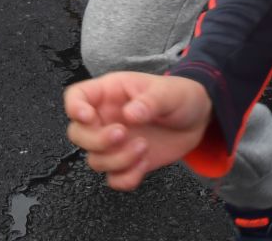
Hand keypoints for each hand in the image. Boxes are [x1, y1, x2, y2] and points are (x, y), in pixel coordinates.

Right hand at [66, 72, 212, 190]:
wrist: (196, 119)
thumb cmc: (178, 96)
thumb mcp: (168, 92)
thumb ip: (150, 101)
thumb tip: (130, 114)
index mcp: (109, 93)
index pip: (76, 97)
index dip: (74, 108)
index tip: (89, 118)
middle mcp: (106, 118)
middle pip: (77, 134)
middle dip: (96, 140)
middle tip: (122, 134)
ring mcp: (114, 143)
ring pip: (95, 160)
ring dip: (117, 160)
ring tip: (143, 146)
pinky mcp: (126, 163)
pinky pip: (113, 179)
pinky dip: (126, 178)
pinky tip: (144, 164)